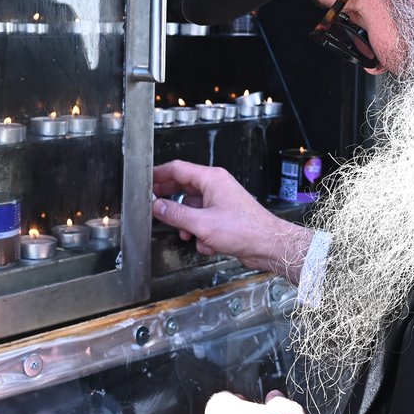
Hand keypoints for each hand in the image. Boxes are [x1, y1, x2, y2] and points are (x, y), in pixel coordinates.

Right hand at [153, 160, 313, 282]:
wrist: (268, 245)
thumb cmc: (244, 230)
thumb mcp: (201, 223)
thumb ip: (175, 214)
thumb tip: (157, 206)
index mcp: (211, 179)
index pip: (178, 169)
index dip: (159, 174)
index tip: (145, 181)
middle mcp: (216, 186)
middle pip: (184, 187)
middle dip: (170, 201)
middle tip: (154, 207)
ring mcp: (221, 201)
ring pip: (192, 208)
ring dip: (187, 223)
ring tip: (186, 234)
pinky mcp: (224, 216)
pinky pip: (203, 221)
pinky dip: (201, 233)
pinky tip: (208, 244)